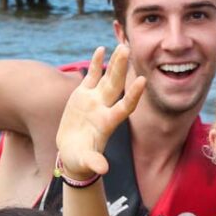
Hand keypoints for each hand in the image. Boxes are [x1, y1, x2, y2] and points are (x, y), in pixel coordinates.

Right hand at [55, 45, 145, 178]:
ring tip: (121, 45)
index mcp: (108, 123)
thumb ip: (94, 163)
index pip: (125, 106)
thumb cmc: (80, 160)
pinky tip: (101, 49)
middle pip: (116, 86)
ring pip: (107, 77)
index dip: (133, 94)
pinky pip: (91, 76)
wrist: (72, 153)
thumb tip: (103, 170)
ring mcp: (95, 100)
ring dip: (114, 63)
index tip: (143, 81)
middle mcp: (104, 108)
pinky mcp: (83, 95)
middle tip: (128, 50)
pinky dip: (96, 63)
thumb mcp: (85, 162)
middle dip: (122, 68)